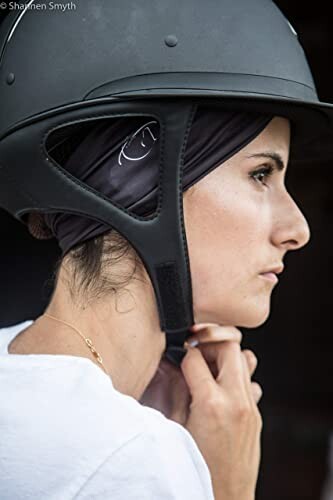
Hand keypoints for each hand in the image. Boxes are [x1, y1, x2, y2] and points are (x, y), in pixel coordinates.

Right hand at [139, 323, 260, 425]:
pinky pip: (250, 381)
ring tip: (207, 369)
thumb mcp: (175, 427)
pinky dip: (235, 375)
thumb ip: (174, 390)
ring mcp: (250, 408)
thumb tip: (170, 365)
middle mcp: (236, 401)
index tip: (176, 352)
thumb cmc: (195, 468)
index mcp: (210, 404)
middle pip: (230, 346)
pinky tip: (219, 387)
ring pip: (245, 359)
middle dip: (210, 344)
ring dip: (225, 358)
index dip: (181, 350)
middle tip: (195, 355)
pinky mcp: (256, 416)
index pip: (195, 356)